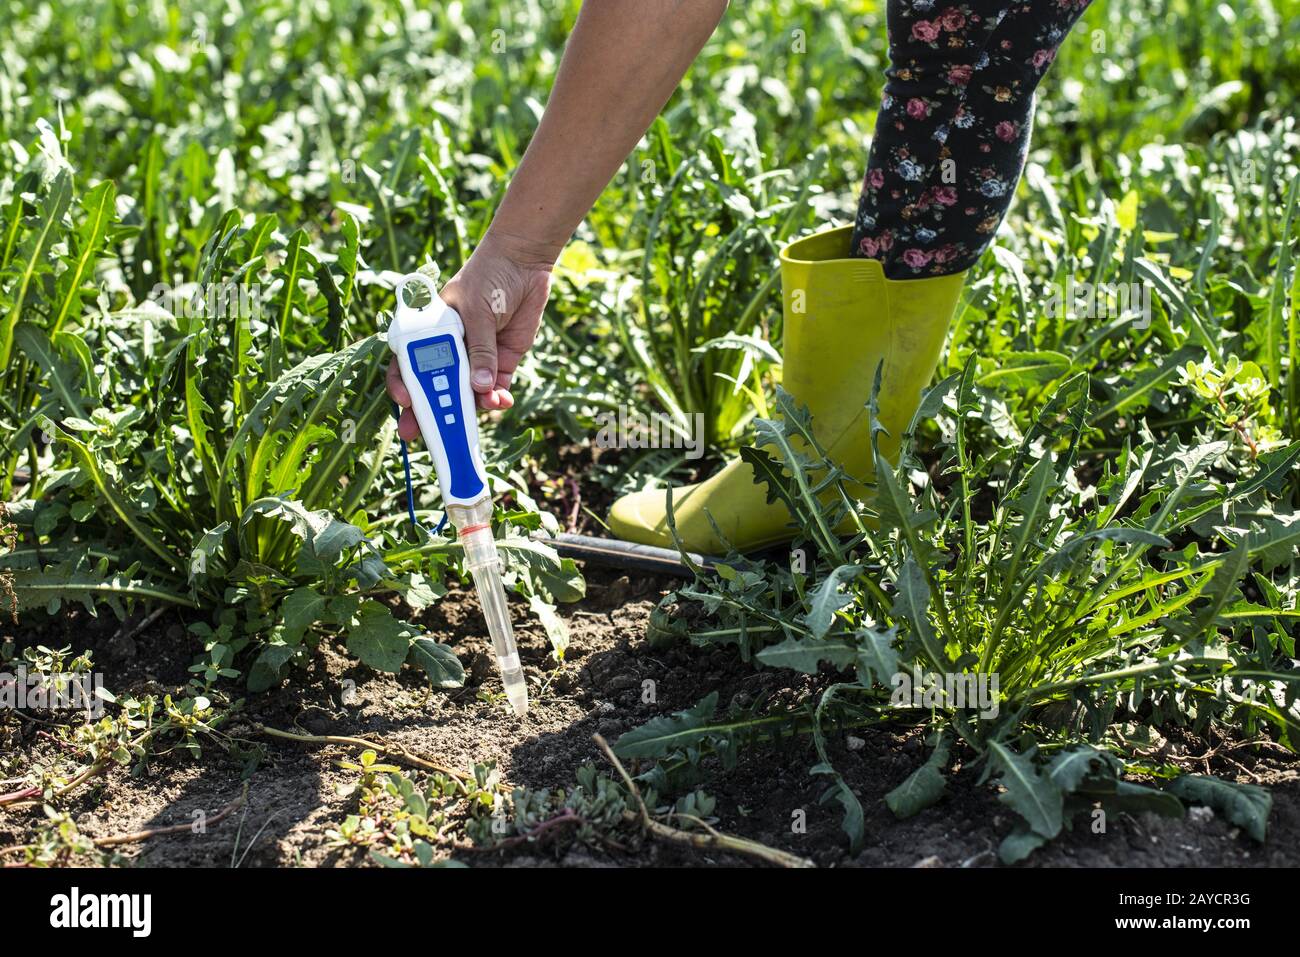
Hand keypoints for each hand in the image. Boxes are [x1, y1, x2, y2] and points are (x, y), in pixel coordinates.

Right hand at [386, 230, 555, 440]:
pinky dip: (498, 399)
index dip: (403, 384)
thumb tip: (479, 386)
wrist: (524, 262)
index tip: (405, 400)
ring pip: (467, 393)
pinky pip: (495, 389)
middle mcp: (450, 349)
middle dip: (430, 412)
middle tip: (425, 434)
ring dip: (471, 407)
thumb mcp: (476, 311)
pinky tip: (502, 401)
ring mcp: (476, 358)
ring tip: (481, 409)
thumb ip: (479, 349)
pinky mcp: (502, 362)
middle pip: (435, 386)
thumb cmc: (489, 277)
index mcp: (430, 331)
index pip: (409, 363)